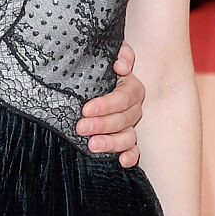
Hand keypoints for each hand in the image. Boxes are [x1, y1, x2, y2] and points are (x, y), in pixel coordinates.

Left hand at [77, 40, 142, 164]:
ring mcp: (130, 125)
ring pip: (128, 136)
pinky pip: (133, 150)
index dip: (106, 105)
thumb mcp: (104, 55)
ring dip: (112, 143)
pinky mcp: (125, 140)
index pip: (123, 98)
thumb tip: (122, 67)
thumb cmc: (97, 69)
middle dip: (102, 125)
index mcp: (130, 87)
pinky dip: (130, 157)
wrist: (87, 81)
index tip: (86, 109)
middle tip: (80, 127)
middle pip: (124, 119)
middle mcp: (133, 108)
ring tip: (92, 145)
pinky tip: (121, 161)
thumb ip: (119, 54)